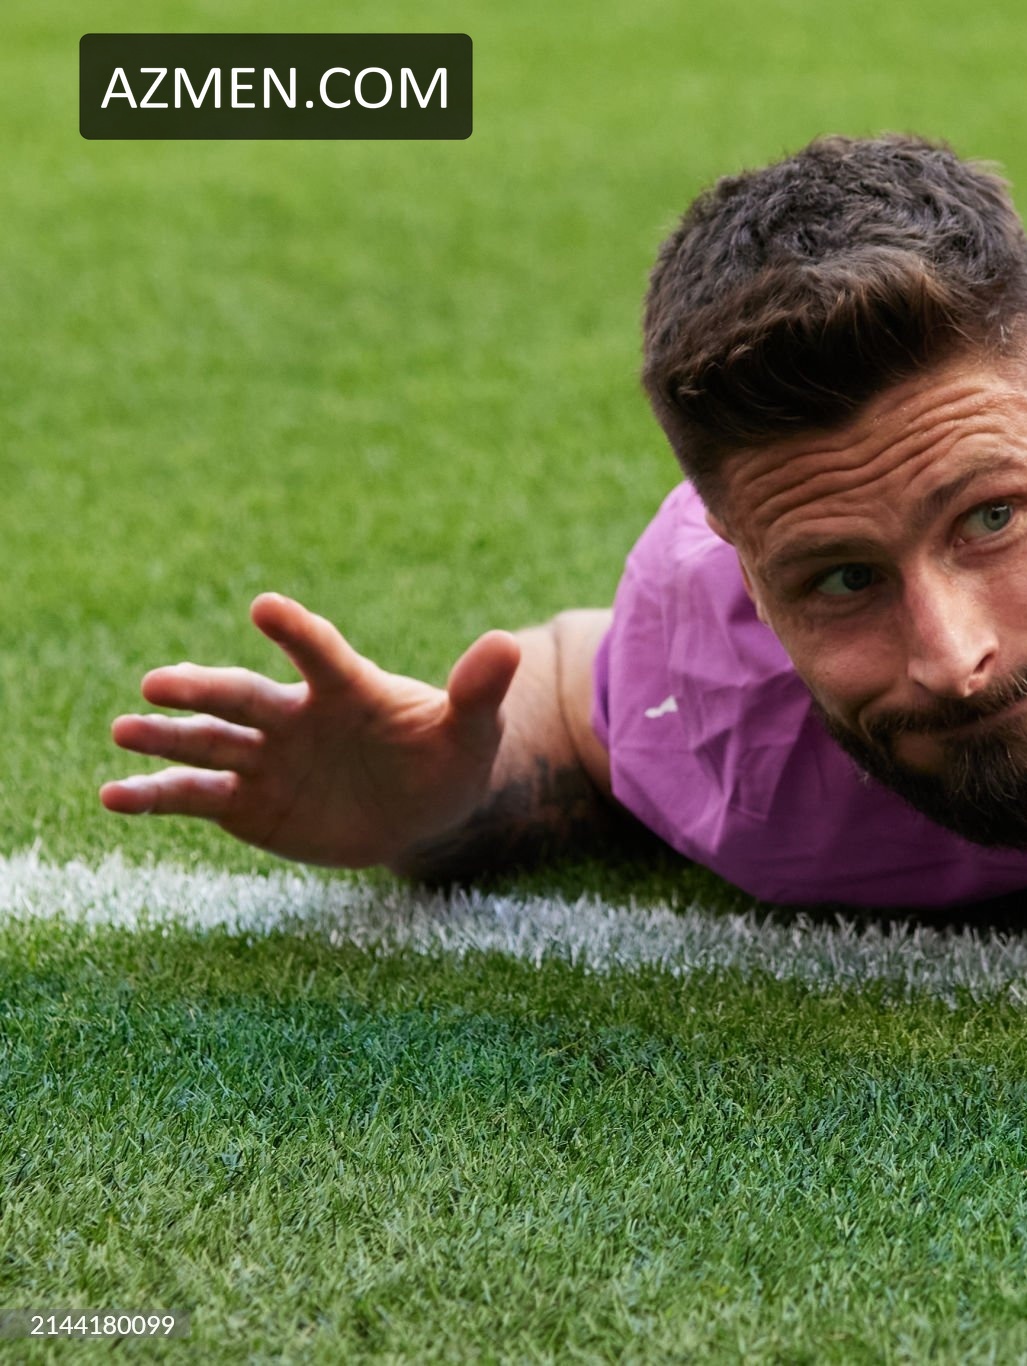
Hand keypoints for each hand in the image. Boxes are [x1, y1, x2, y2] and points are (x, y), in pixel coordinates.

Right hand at [102, 593, 522, 868]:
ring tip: (124, 730)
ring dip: (165, 736)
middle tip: (159, 681)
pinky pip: (193, 796)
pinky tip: (112, 797)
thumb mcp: (469, 732)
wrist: (417, 812)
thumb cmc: (443, 760)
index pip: (319, 653)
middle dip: (203, 689)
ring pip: (206, 742)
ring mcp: (263, 758)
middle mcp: (292, 716)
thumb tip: (510, 643)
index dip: (297, 631)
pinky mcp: (243, 803)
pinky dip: (153, 797)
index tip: (266, 606)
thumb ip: (478, 691)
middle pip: (244, 697)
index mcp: (346, 689)